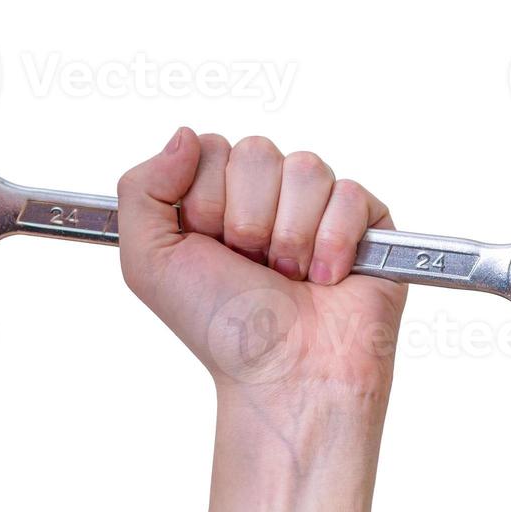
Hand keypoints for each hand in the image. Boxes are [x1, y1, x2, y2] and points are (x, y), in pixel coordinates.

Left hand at [118, 128, 407, 408]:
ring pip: (306, 168)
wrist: (287, 376)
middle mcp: (268, 198)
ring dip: (291, 236)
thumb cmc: (223, 330)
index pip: (211, 147)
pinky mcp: (370, 222)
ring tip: (290, 277)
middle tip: (253, 266)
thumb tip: (184, 135)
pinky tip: (327, 278)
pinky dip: (334, 244)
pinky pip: (352, 193)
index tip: (211, 249)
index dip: (207, 200)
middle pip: (258, 151)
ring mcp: (320, 207)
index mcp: (216, 199)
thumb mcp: (149, 261)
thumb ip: (141, 188)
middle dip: (248, 219)